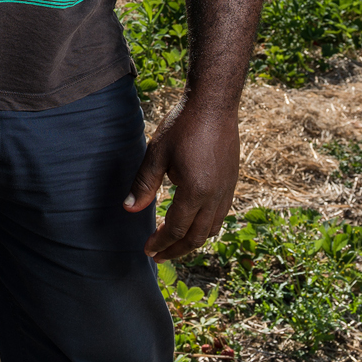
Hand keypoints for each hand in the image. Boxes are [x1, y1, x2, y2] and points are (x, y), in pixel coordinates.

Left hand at [124, 102, 241, 260]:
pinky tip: (194, 222)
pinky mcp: (232, 182)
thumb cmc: (183, 125)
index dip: (160, 243)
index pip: (175, 229)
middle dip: (176, 250)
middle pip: (197, 237)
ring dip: (193, 241)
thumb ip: (144, 185)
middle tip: (159, 256)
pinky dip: (207, 226)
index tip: (147, 250)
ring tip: (175, 244)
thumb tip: (129, 210)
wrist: (214, 104)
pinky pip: (221, 215)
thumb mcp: (157, 154)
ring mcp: (227, 190)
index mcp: (195, 192)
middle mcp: (215, 196)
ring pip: (213, 228)